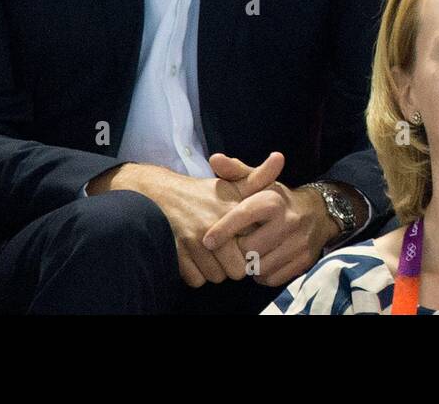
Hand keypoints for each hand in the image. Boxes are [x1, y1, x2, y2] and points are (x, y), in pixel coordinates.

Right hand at [90, 157, 279, 287]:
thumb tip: (280, 157)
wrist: (159, 194)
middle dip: (232, 264)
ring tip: (210, 253)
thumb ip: (259, 177)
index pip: (251, 250)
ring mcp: (192, 241)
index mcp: (229, 211)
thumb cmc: (202, 193)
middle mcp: (212, 226)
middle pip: (235, 270)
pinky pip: (195, 280)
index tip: (243, 242)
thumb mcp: (232, 183)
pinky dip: (195, 274)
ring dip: (213, 269)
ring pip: (215, 277)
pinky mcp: (175, 254)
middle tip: (226, 250)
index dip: (249, 250)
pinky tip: (195, 258)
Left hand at [203, 153, 337, 286]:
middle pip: (249, 248)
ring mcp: (299, 243)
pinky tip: (262, 261)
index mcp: (273, 200)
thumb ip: (235, 172)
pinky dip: (262, 274)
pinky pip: (272, 278)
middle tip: (231, 248)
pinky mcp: (304, 262)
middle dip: (236, 250)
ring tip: (246, 254)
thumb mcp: (259, 182)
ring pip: (260, 267)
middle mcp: (289, 221)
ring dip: (248, 265)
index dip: (222, 230)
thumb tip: (214, 159)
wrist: (318, 213)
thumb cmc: (277, 199)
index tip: (207, 240)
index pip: (243, 216)